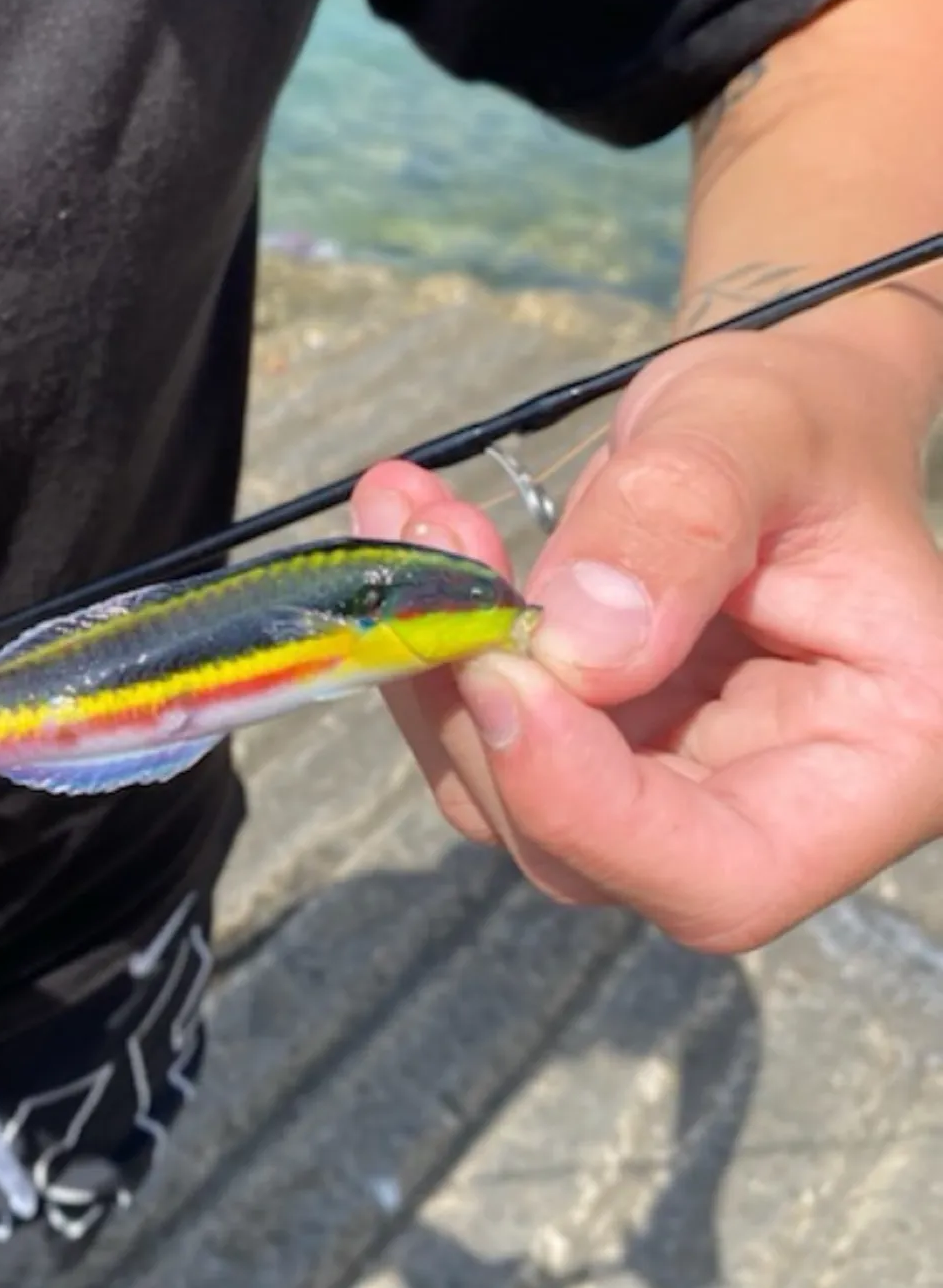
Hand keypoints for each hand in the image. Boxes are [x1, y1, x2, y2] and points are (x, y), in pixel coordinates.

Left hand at [352, 327, 942, 951]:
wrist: (763, 423)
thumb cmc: (796, 419)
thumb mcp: (754, 428)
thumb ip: (680, 521)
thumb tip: (575, 647)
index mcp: (879, 758)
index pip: (726, 872)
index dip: (587, 807)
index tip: (499, 671)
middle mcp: (772, 802)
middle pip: (587, 851)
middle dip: (482, 719)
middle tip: (434, 565)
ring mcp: (666, 785)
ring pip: (505, 798)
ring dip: (434, 672)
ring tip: (417, 521)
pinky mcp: (589, 747)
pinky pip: (478, 737)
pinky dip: (429, 649)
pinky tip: (413, 538)